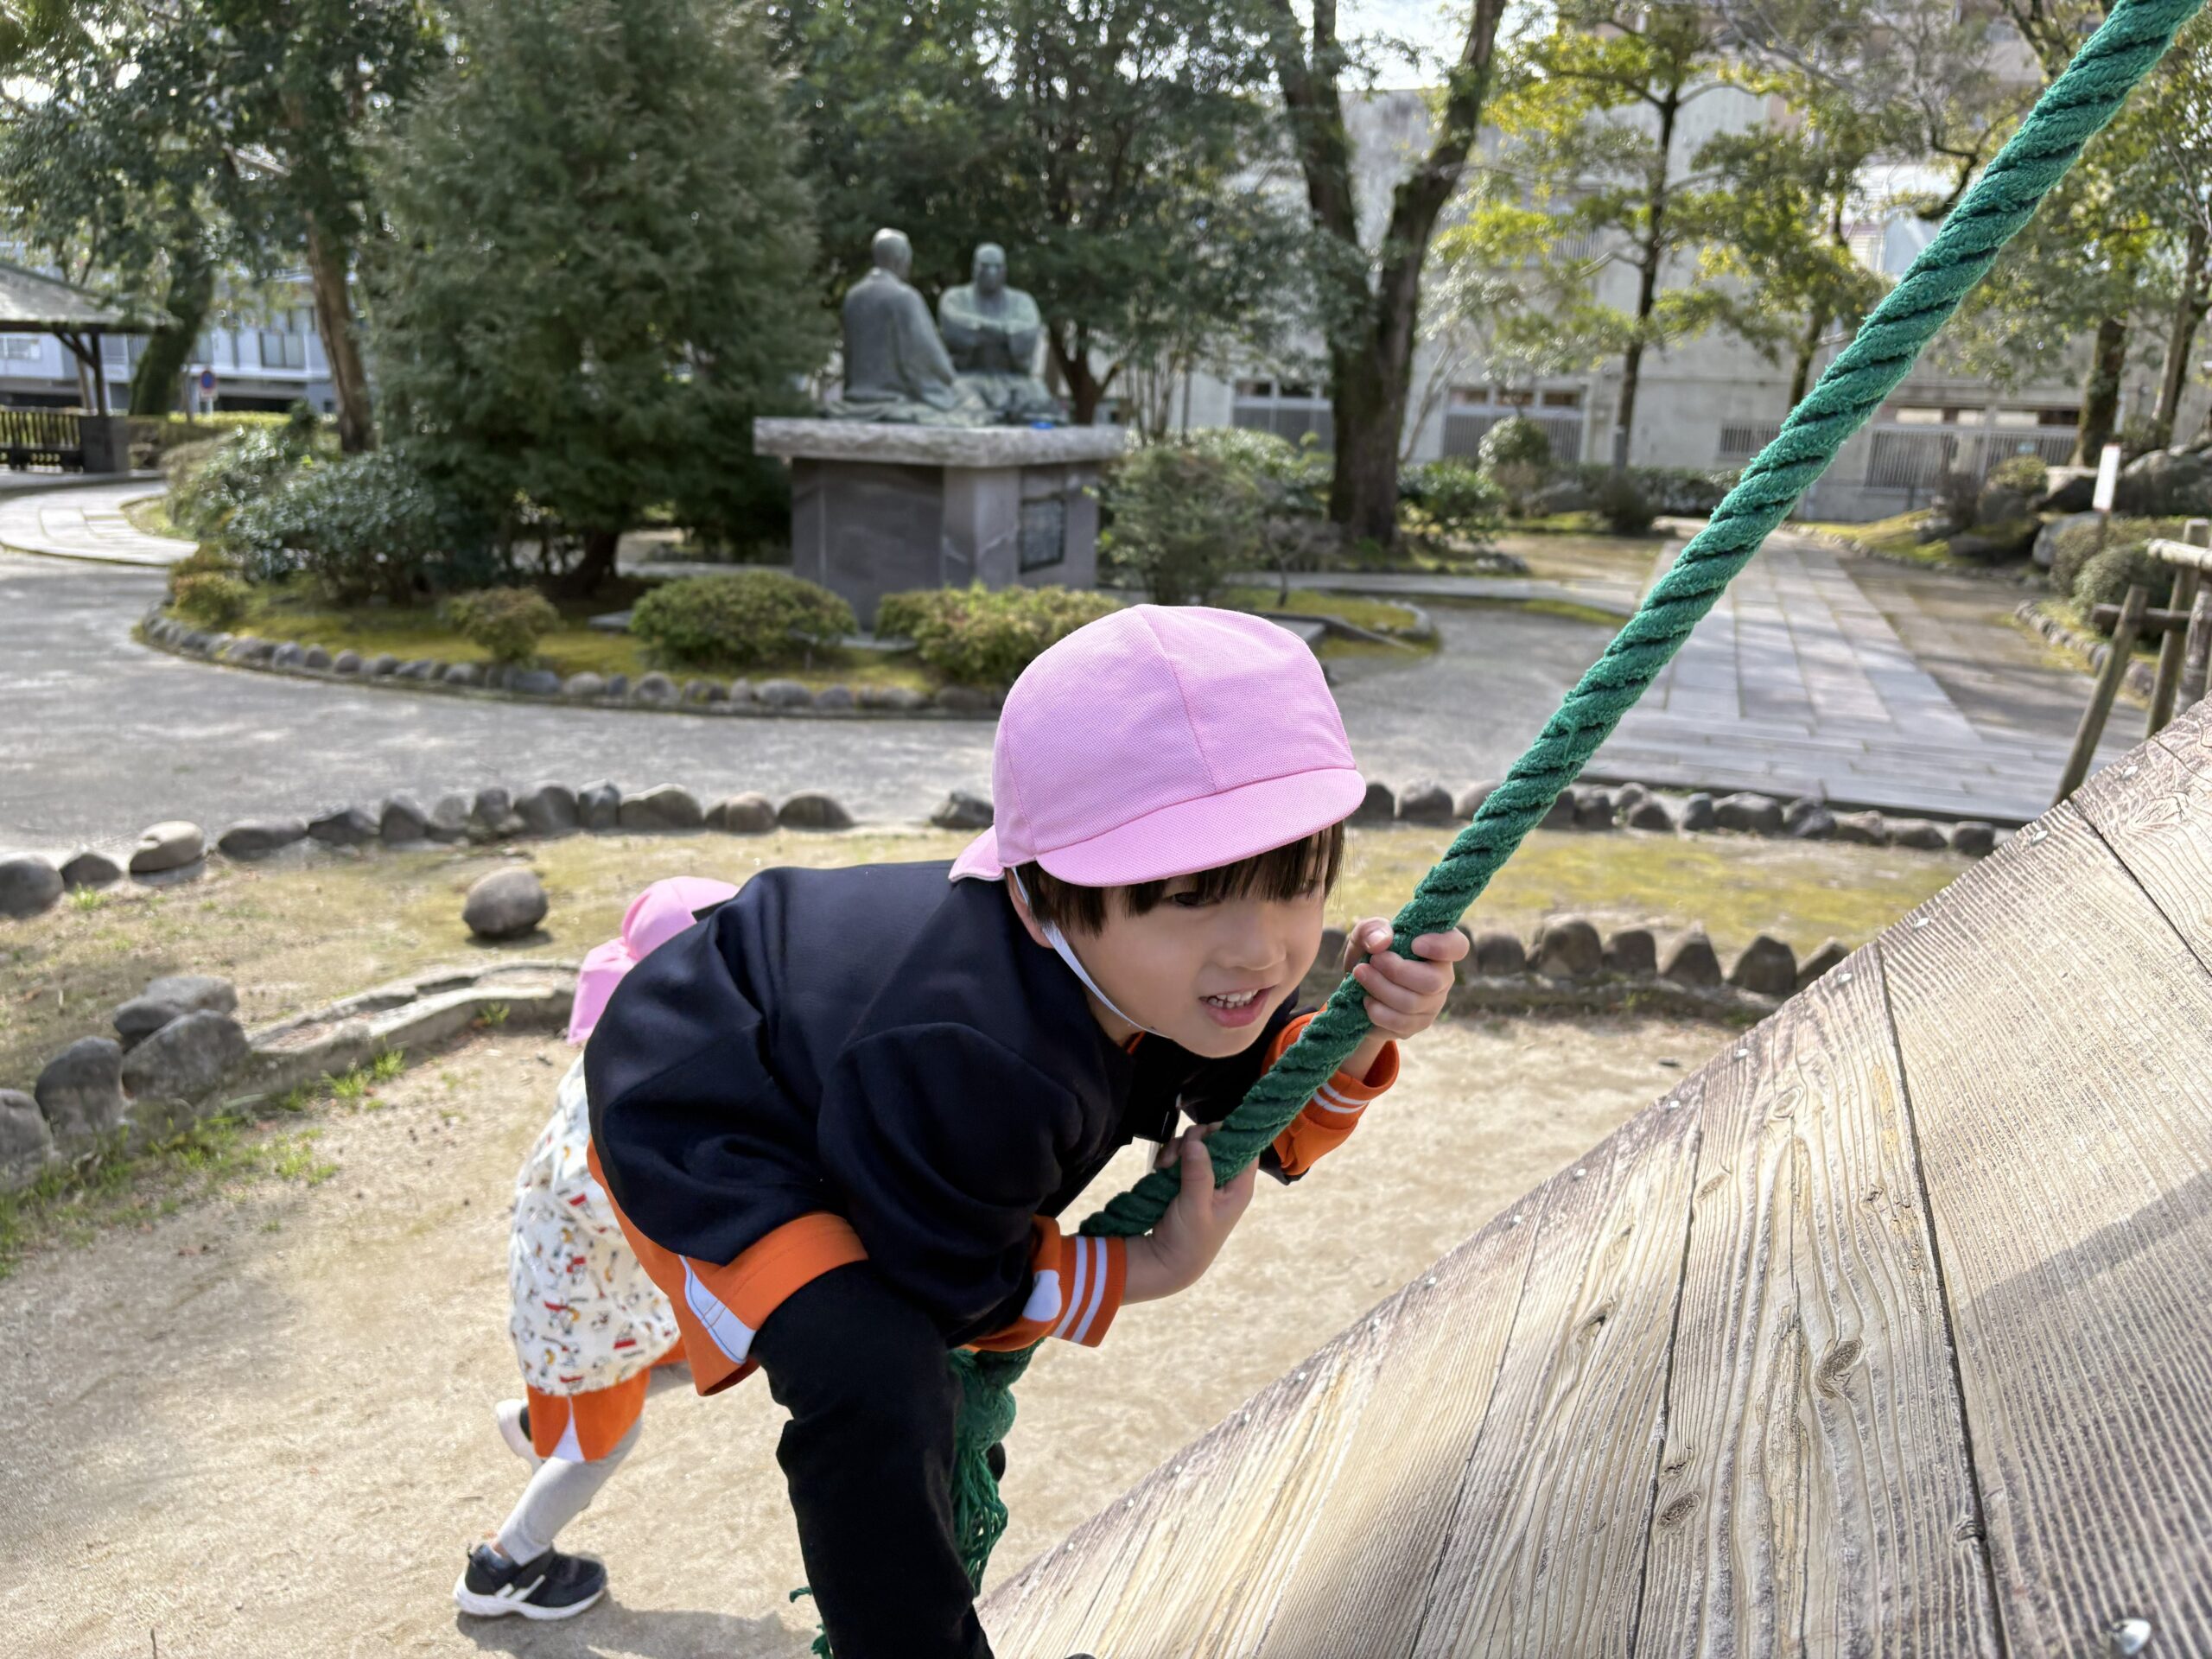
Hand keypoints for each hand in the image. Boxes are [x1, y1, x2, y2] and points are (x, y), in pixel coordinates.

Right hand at [1124, 1128, 1255, 1304]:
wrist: (1165, 1260)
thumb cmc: (1189, 1239)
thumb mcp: (1196, 1207)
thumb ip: (1198, 1173)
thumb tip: (1197, 1141)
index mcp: (1238, 1186)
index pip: (1246, 1148)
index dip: (1230, 1134)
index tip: (1208, 1132)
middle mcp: (1224, 1178)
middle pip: (1217, 1141)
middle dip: (1196, 1141)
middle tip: (1179, 1153)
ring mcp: (1204, 1178)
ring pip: (1195, 1146)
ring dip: (1178, 1149)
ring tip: (1165, 1167)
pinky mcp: (1185, 1179)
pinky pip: (1179, 1156)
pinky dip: (1169, 1157)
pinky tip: (1160, 1169)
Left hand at [1338, 919, 1464, 1077]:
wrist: (1356, 989)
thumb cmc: (1369, 955)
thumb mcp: (1365, 935)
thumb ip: (1371, 930)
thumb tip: (1381, 942)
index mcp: (1437, 947)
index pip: (1458, 946)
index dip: (1441, 947)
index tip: (1415, 944)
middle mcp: (1442, 976)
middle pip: (1432, 981)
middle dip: (1397, 971)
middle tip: (1373, 960)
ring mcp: (1433, 1003)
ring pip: (1412, 1003)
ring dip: (1380, 988)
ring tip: (1361, 974)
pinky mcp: (1417, 1024)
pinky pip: (1400, 1023)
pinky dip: (1378, 1010)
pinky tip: (1367, 999)